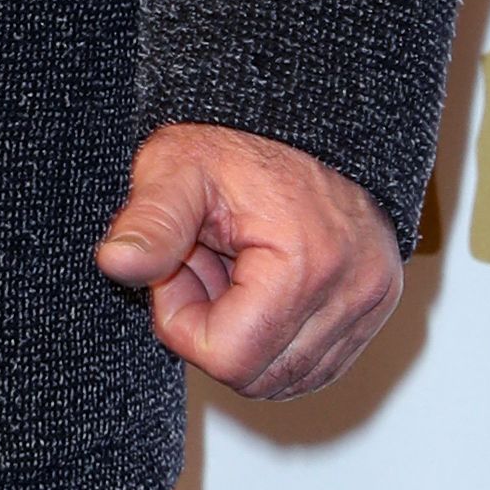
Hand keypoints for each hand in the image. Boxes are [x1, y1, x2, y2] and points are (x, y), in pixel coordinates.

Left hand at [94, 122, 400, 398]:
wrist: (301, 110)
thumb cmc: (240, 137)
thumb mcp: (180, 167)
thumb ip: (150, 222)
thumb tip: (115, 264)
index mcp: (308, 262)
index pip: (229, 358)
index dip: (183, 320)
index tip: (180, 264)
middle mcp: (354, 293)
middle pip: (259, 378)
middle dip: (215, 329)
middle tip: (203, 262)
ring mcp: (370, 305)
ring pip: (287, 379)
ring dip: (248, 335)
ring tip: (233, 267)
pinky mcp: (375, 309)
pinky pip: (315, 364)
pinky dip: (278, 337)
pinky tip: (262, 284)